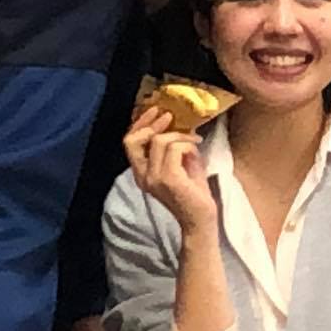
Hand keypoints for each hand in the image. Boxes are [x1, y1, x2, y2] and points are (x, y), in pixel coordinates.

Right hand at [124, 113, 216, 236]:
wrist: (200, 219)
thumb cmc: (193, 193)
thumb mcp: (181, 165)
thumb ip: (173, 148)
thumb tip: (178, 124)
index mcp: (142, 173)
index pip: (129, 142)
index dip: (140, 123)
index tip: (155, 111)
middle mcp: (143, 176)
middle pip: (133, 140)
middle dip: (151, 123)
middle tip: (170, 118)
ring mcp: (154, 178)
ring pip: (160, 140)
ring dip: (180, 136)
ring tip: (194, 141)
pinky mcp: (169, 179)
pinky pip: (175, 148)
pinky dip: (187, 145)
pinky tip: (196, 152)